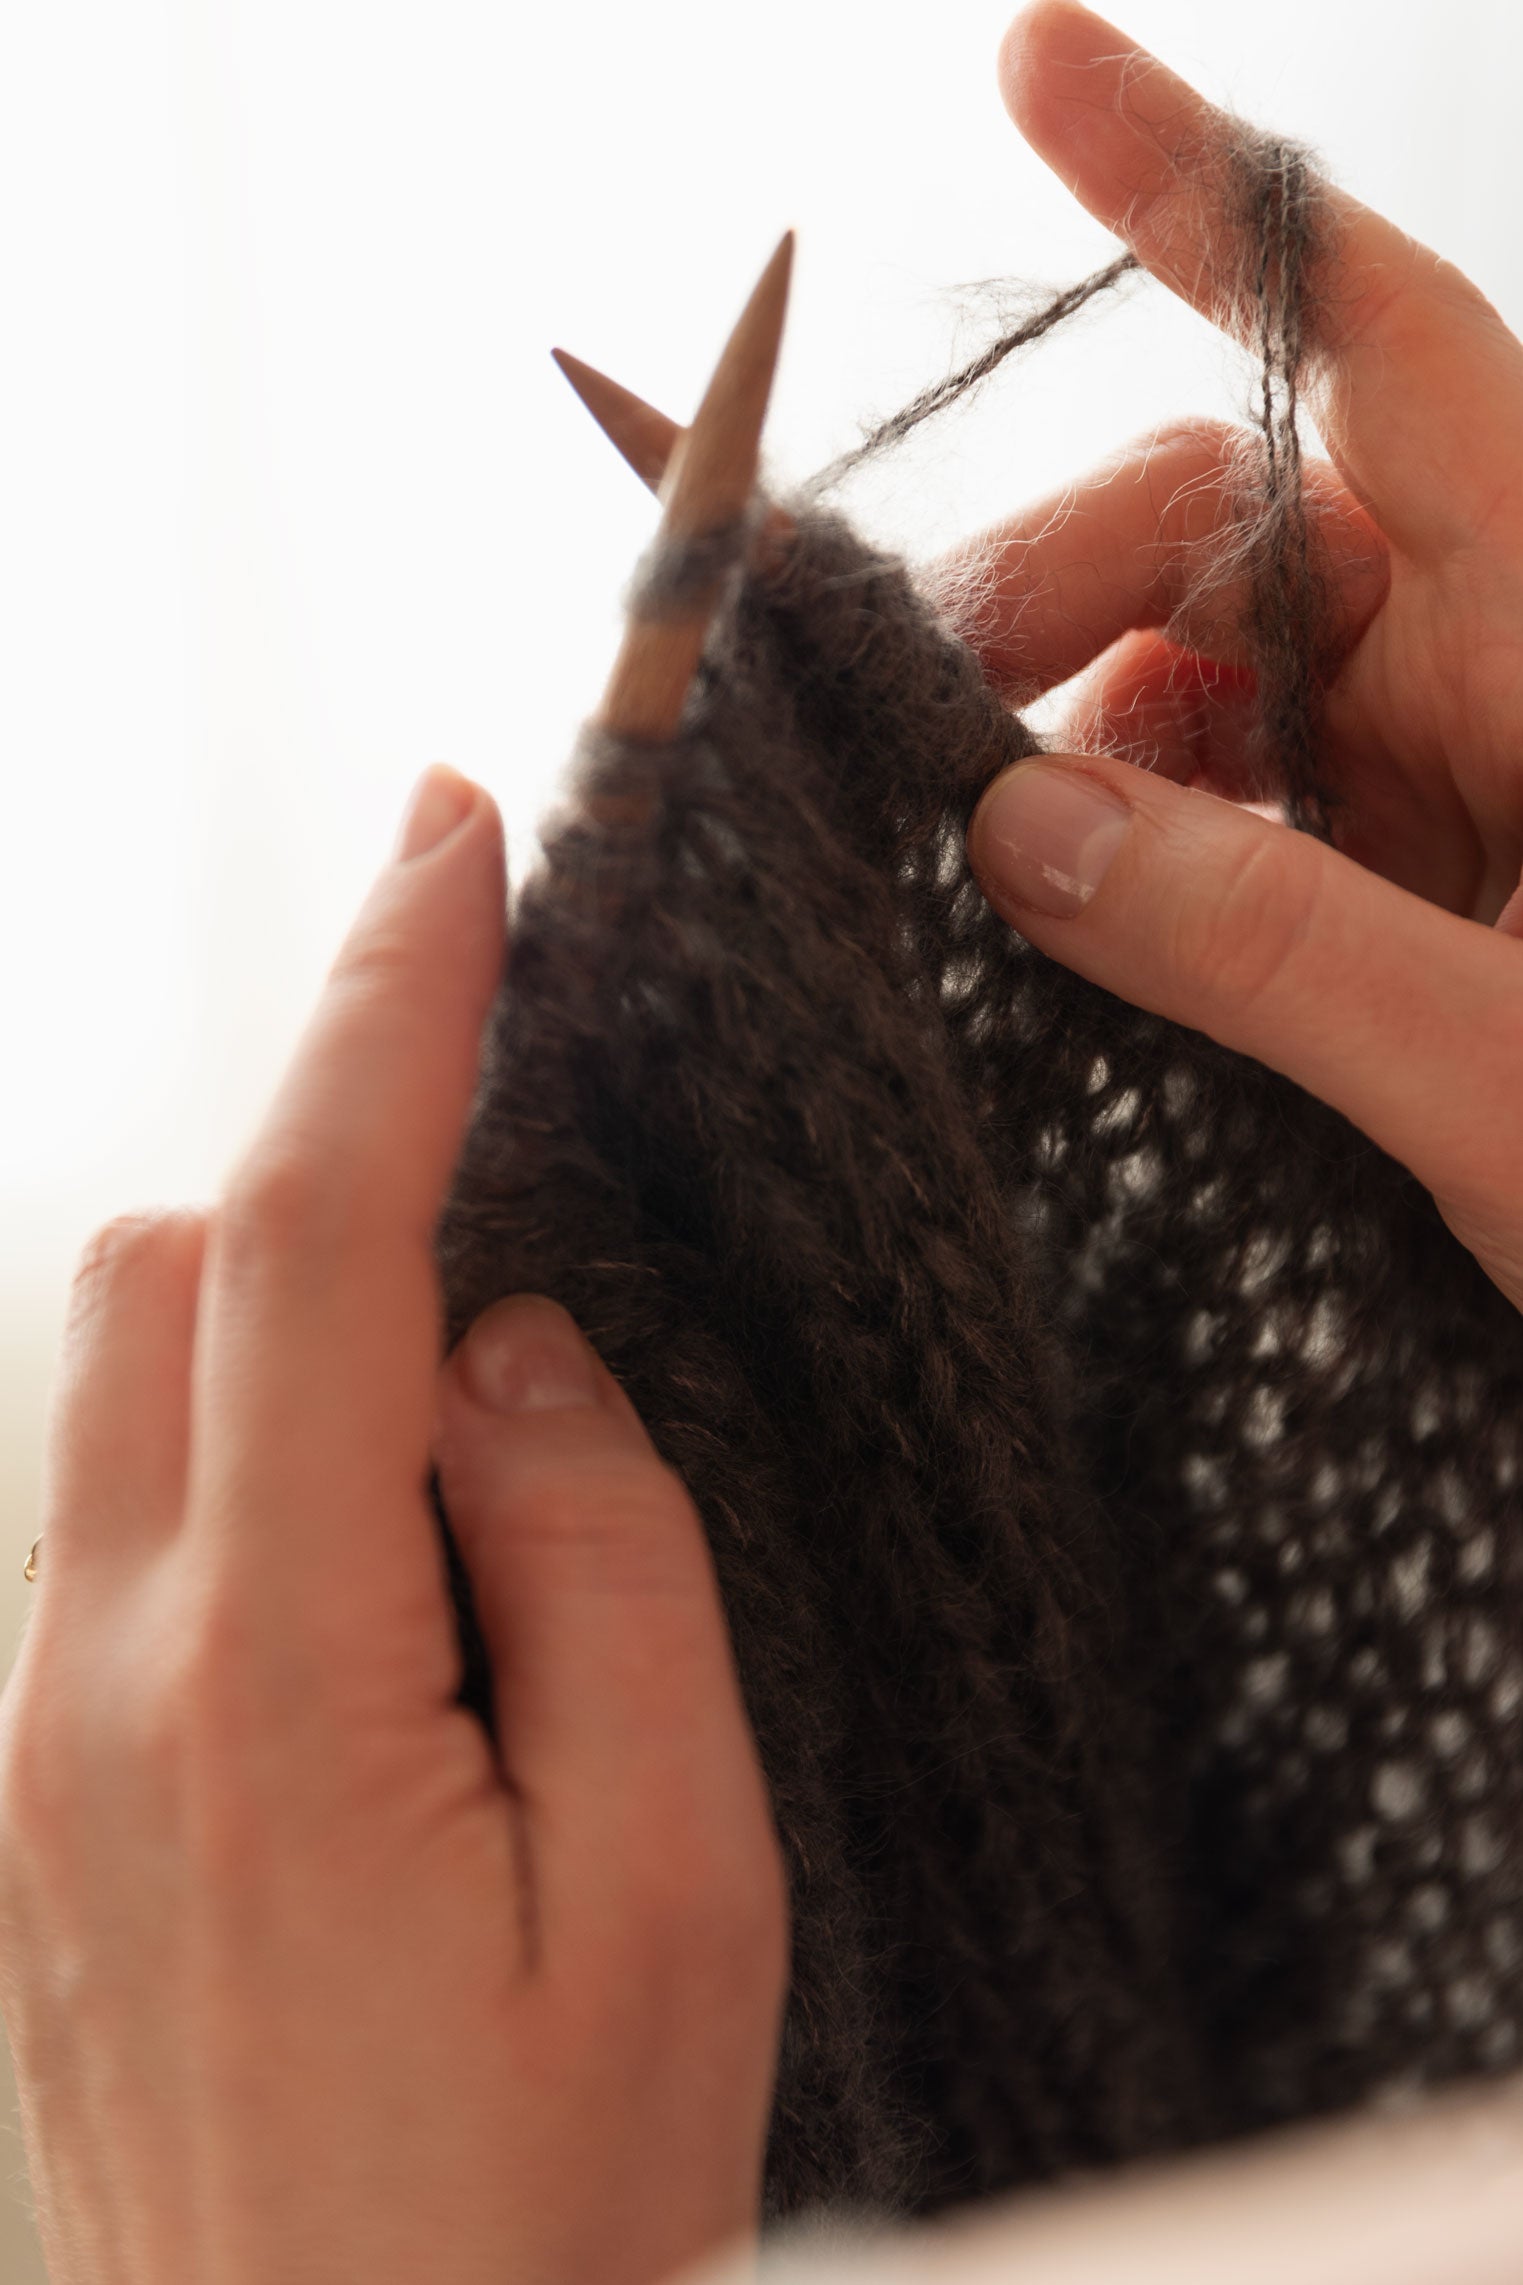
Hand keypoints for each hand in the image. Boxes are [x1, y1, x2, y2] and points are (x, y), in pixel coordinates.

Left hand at [0, 766, 786, 2284]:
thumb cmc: (546, 2220)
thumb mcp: (678, 1896)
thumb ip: (602, 1572)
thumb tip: (518, 1355)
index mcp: (270, 1687)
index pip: (313, 1244)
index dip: (388, 1007)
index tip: (449, 838)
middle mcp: (96, 1687)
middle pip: (162, 1273)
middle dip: (331, 1162)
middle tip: (517, 1209)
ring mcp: (38, 1750)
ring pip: (118, 1383)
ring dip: (285, 1313)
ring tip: (468, 1442)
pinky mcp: (41, 1805)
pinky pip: (114, 1516)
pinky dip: (240, 1443)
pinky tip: (380, 1563)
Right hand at [962, 1, 1522, 1308]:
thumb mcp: (1514, 1077)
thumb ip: (1274, 946)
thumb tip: (1019, 830)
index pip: (1379, 343)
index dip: (1203, 194)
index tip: (1040, 62)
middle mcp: (1507, 668)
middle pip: (1238, 518)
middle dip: (1068, 587)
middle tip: (940, 738)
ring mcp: (1452, 780)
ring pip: (1212, 673)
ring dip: (1085, 744)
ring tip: (1005, 873)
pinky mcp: (1410, 885)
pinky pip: (1230, 808)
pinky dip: (1135, 846)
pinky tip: (1080, 930)